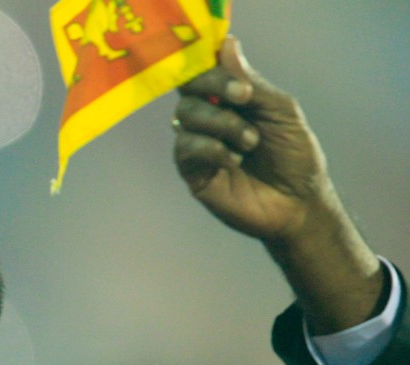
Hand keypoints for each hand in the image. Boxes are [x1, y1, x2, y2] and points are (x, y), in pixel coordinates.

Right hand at [173, 37, 331, 241]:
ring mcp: (199, 144)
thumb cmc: (294, 155)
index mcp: (230, 98)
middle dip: (214, 87)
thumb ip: (252, 82)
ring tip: (250, 142)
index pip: (206, 70)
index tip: (242, 83)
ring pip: (185, 116)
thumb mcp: (280, 111)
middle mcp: (210, 117)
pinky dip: (212, 150)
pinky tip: (234, 161)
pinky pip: (185, 148)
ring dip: (221, 123)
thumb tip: (226, 44)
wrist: (298, 201)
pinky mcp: (192, 172)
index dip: (214, 68)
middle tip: (244, 99)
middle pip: (189, 89)